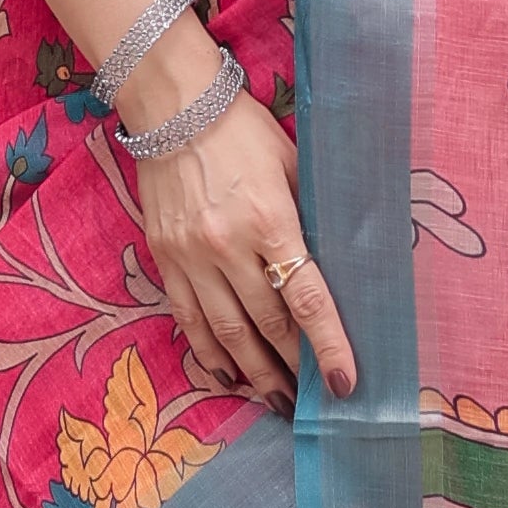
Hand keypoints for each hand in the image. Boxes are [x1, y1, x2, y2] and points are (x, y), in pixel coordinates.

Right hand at [120, 54, 354, 404]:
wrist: (174, 106)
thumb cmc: (244, 131)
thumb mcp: (294, 165)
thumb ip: (312, 216)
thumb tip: (339, 266)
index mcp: (270, 219)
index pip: (306, 297)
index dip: (327, 344)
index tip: (343, 381)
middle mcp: (228, 245)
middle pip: (268, 324)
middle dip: (294, 366)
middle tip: (313, 397)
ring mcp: (191, 255)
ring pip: (227, 332)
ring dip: (256, 372)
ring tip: (277, 401)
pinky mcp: (164, 257)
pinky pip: (189, 318)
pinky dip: (209, 352)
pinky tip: (228, 374)